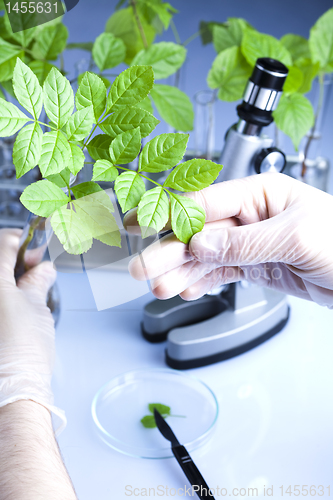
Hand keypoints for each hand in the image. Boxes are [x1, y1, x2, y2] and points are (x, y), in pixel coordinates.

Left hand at [0, 229, 64, 429]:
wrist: (12, 388)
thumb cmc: (22, 351)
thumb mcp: (37, 306)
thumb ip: (37, 280)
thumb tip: (42, 270)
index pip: (3, 243)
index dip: (22, 241)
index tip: (34, 249)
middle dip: (15, 261)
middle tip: (33, 269)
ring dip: (10, 280)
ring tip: (27, 290)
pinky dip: (5, 298)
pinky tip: (15, 306)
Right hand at [125, 173, 332, 307]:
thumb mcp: (297, 236)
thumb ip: (246, 241)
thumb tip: (201, 245)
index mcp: (261, 193)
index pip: (207, 201)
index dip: (170, 213)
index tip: (143, 223)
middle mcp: (253, 215)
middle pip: (200, 232)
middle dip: (169, 250)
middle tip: (142, 267)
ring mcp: (254, 242)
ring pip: (207, 257)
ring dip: (181, 272)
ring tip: (159, 286)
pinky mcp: (258, 266)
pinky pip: (223, 272)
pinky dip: (203, 282)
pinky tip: (187, 288)